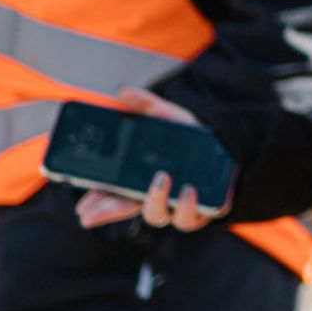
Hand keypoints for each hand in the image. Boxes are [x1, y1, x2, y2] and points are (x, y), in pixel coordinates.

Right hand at [73, 88, 218, 231]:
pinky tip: (189, 190)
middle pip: (126, 210)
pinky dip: (189, 208)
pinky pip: (192, 218)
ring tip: (161, 179)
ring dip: (155, 201)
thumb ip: (146, 104)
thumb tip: (123, 91)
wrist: (229, 145)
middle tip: (93, 213)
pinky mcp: (201, 210)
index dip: (97, 205)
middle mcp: (156, 196)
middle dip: (108, 213)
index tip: (82, 209)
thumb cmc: (189, 137)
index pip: (113, 196)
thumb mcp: (168, 117)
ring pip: (157, 216)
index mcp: (141, 179)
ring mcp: (176, 206)